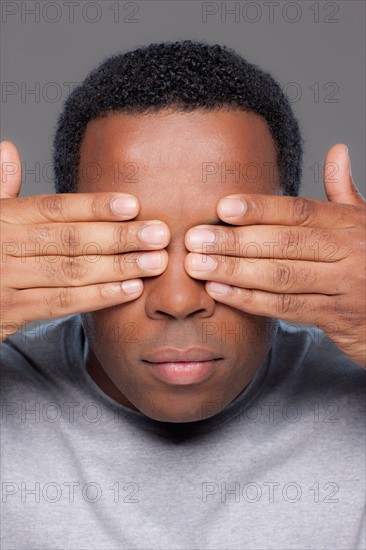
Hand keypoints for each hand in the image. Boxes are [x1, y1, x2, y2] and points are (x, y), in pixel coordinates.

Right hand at [0, 141, 168, 340]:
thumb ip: (0, 189)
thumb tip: (8, 148)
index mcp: (2, 219)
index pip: (54, 209)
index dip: (94, 206)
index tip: (132, 204)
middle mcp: (4, 247)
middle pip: (70, 240)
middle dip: (119, 237)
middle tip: (158, 234)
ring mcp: (6, 281)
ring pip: (71, 271)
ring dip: (118, 267)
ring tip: (154, 261)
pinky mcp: (10, 313)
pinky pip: (61, 303)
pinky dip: (98, 297)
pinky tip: (130, 289)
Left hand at [185, 144, 365, 367]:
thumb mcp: (363, 223)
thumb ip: (343, 192)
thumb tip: (337, 150)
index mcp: (350, 224)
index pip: (299, 212)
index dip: (260, 208)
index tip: (222, 207)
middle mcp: (349, 252)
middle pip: (284, 243)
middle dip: (235, 241)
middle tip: (194, 239)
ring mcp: (344, 286)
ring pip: (281, 276)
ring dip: (234, 270)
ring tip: (198, 265)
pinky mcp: (336, 317)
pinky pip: (287, 306)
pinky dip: (250, 300)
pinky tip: (220, 291)